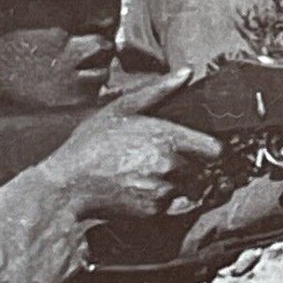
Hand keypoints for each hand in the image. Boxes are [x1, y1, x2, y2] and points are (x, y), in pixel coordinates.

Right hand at [38, 68, 223, 219]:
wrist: (67, 184)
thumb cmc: (91, 144)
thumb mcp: (120, 109)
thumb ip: (158, 91)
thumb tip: (186, 73)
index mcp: (167, 136)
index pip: (214, 150)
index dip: (210, 151)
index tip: (201, 151)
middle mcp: (170, 163)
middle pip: (201, 169)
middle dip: (189, 166)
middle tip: (161, 162)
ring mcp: (163, 188)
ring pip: (187, 188)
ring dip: (176, 184)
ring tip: (147, 175)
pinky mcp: (154, 210)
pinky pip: (173, 205)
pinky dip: (164, 200)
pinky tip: (141, 189)